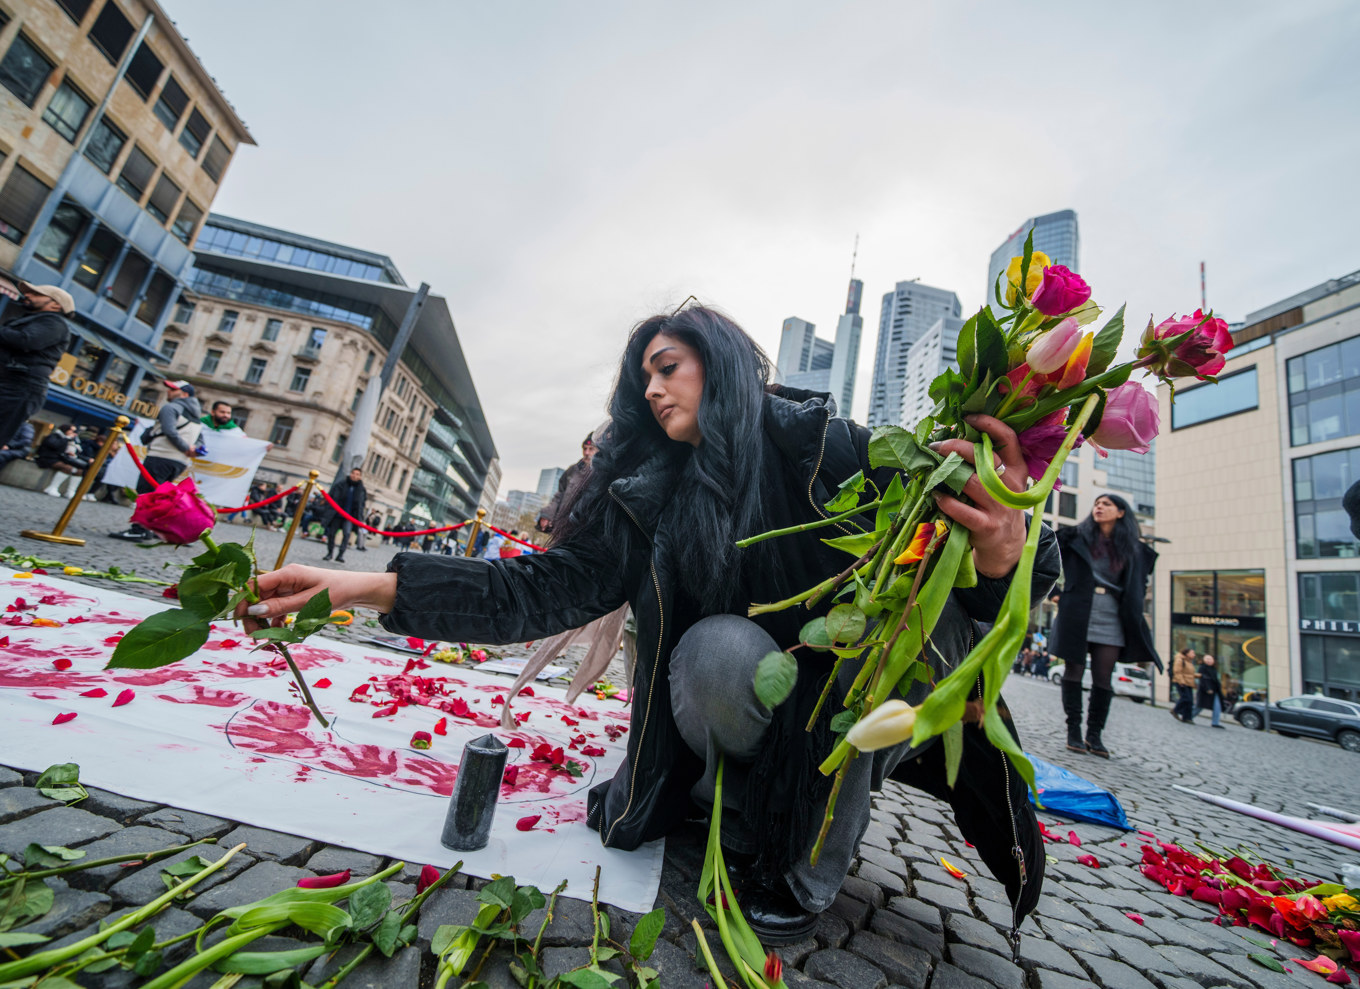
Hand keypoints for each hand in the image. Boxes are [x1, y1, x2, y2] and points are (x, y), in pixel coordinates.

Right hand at [236, 564, 397, 632]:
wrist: (357, 591)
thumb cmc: (337, 592)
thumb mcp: (309, 602)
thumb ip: (281, 607)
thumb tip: (254, 611)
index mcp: (287, 574)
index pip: (255, 585)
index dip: (243, 601)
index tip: (238, 620)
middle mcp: (285, 579)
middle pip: (258, 597)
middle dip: (252, 616)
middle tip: (253, 635)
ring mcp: (289, 588)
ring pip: (265, 605)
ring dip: (262, 621)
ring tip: (265, 638)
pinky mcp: (293, 597)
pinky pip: (277, 609)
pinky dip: (274, 621)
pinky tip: (277, 632)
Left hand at [931, 414, 1027, 578]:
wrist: (1006, 543)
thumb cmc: (996, 504)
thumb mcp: (1001, 481)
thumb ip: (985, 462)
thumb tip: (951, 438)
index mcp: (1017, 468)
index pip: (1008, 438)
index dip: (989, 424)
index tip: (968, 417)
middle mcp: (1011, 485)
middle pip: (984, 457)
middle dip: (957, 446)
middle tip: (937, 445)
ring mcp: (1000, 506)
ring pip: (972, 481)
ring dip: (947, 473)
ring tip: (932, 469)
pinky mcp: (987, 526)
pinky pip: (962, 510)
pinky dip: (946, 501)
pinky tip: (936, 496)